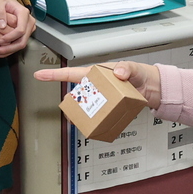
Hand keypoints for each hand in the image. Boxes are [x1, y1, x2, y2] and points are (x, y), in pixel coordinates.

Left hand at [0, 0, 34, 58]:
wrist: (6, 1)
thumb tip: (2, 25)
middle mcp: (29, 22)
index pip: (21, 30)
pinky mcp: (24, 33)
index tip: (0, 40)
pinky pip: (17, 44)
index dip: (11, 37)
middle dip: (9, 48)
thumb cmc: (2, 0)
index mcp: (23, 13)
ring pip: (20, 44)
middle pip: (22, 40)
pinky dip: (8, 49)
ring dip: (8, 51)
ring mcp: (28, 28)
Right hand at [33, 59, 162, 107]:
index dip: (55, 74)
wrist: (152, 88)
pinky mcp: (110, 106)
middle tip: (71, 111)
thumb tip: (120, 73)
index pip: (73, 73)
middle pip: (78, 94)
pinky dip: (98, 120)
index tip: (40, 75)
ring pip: (88, 106)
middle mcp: (97, 85)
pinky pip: (99, 114)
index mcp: (97, 74)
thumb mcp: (134, 69)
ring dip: (86, 114)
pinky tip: (101, 124)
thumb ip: (127, 69)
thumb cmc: (140, 74)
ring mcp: (103, 97)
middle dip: (73, 103)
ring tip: (86, 120)